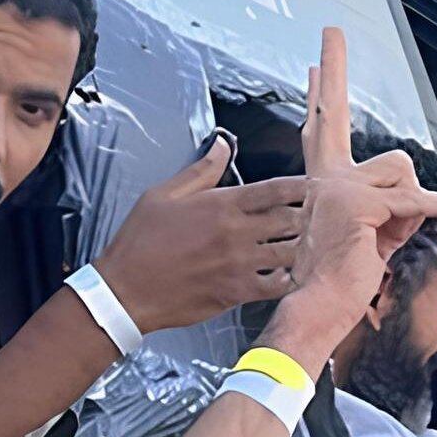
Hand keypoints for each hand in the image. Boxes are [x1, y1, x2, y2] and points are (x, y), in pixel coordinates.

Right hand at [94, 136, 307, 332]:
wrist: (125, 290)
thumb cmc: (140, 241)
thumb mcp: (164, 194)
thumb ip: (200, 170)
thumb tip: (222, 144)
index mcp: (221, 204)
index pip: (274, 189)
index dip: (299, 187)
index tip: (311, 186)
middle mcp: (235, 232)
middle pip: (290, 220)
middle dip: (304, 218)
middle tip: (311, 218)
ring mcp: (238, 264)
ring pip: (289, 253)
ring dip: (298, 248)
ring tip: (302, 246)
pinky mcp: (236, 292)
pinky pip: (276, 286)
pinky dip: (285, 279)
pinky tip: (282, 275)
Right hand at [270, 28, 436, 339]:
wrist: (318, 309)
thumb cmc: (341, 282)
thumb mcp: (374, 235)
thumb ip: (391, 208)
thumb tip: (415, 197)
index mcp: (323, 184)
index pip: (320, 130)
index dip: (322, 94)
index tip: (318, 64)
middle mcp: (326, 178)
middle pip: (336, 115)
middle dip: (334, 68)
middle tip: (330, 33)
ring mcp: (340, 187)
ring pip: (401, 169)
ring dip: (411, 203)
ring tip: (389, 236)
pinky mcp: (364, 203)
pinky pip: (420, 198)